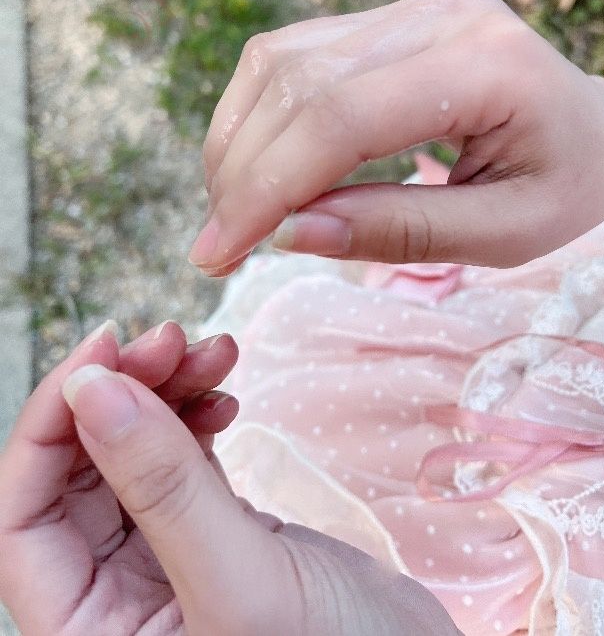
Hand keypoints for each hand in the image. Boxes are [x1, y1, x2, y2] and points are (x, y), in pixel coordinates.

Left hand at [0, 326, 459, 635]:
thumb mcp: (242, 583)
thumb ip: (163, 489)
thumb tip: (90, 389)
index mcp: (90, 634)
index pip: (22, 520)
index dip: (48, 428)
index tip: (102, 355)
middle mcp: (113, 601)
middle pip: (78, 472)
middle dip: (119, 391)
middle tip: (172, 336)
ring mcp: (164, 562)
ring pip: (131, 455)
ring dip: (162, 391)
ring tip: (213, 348)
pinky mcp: (213, 534)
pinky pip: (180, 458)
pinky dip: (196, 414)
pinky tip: (226, 394)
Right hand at [193, 0, 603, 274]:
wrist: (600, 131)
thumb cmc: (565, 188)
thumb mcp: (503, 236)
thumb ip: (399, 231)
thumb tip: (285, 233)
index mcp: (491, 65)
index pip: (343, 118)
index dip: (268, 185)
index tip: (218, 252)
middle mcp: (446, 13)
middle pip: (301, 82)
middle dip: (243, 171)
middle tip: (218, 245)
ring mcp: (418, 2)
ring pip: (284, 60)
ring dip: (240, 140)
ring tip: (234, 211)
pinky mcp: (393, 12)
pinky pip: (298, 53)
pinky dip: (261, 114)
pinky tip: (258, 165)